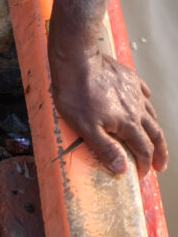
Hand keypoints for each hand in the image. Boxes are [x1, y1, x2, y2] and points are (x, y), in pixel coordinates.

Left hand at [49, 47, 166, 176]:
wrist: (78, 61)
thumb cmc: (76, 97)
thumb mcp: (85, 129)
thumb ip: (105, 149)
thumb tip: (123, 169)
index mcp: (128, 123)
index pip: (143, 148)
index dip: (145, 164)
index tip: (144, 175)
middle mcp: (137, 108)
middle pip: (154, 133)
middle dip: (159, 152)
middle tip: (160, 165)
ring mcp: (134, 92)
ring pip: (151, 114)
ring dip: (154, 130)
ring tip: (153, 140)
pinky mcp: (129, 79)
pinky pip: (143, 94)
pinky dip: (146, 104)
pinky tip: (144, 105)